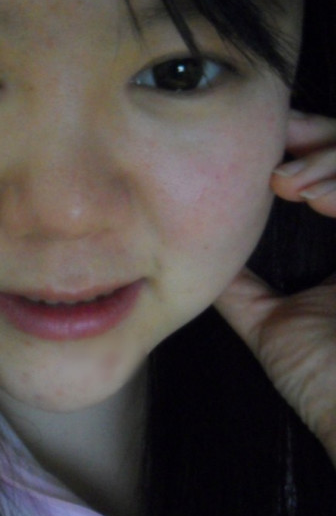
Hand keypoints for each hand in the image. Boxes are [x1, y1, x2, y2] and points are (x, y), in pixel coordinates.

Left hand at [215, 111, 335, 466]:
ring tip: (288, 183)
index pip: (333, 173)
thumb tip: (194, 254)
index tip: (265, 145)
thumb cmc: (322, 380)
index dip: (304, 148)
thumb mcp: (269, 321)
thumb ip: (240, 287)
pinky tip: (315, 198)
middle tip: (275, 138)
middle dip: (316, 135)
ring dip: (330, 159)